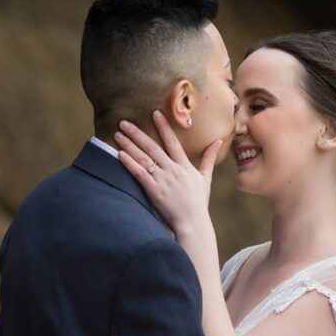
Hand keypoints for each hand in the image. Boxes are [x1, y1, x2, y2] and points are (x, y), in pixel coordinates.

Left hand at [115, 111, 221, 233]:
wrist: (193, 223)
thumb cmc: (198, 202)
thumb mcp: (206, 178)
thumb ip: (209, 158)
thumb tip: (218, 142)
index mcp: (184, 166)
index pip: (172, 142)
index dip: (163, 126)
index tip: (154, 113)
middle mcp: (173, 170)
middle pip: (153, 147)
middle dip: (137, 133)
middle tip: (124, 121)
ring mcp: (163, 180)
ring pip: (144, 158)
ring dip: (129, 145)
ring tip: (118, 134)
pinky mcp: (154, 191)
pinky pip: (140, 174)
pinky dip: (130, 164)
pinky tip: (120, 154)